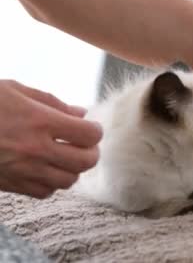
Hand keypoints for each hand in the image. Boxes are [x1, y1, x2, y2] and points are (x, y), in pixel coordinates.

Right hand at [0, 80, 101, 198]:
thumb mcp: (15, 90)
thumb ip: (52, 102)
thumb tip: (81, 113)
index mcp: (39, 121)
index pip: (89, 134)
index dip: (94, 130)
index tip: (89, 127)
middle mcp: (35, 149)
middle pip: (85, 161)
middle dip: (90, 152)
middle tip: (83, 144)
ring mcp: (22, 170)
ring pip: (68, 181)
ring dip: (72, 169)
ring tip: (65, 156)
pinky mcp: (9, 184)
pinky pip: (45, 192)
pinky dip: (52, 183)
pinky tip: (45, 168)